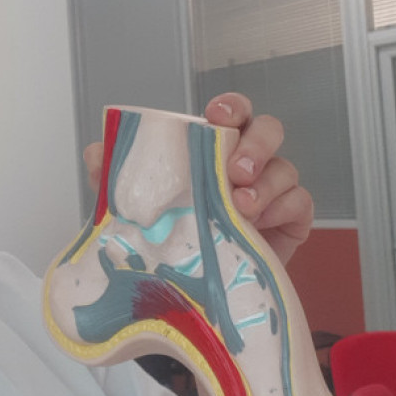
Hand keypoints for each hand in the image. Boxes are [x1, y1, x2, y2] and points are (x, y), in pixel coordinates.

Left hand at [82, 93, 312, 265]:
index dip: (230, 107)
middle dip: (257, 143)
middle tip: (236, 170)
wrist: (197, 288)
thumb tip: (95, 153)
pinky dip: (283, 208)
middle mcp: (248, 162)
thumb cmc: (175, 234)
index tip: (217, 117)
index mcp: (215, 149)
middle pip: (268, 129)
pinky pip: (300, 202)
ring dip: (265, 184)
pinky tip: (260, 225)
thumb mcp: (138, 206)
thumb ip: (114, 177)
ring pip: (284, 168)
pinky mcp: (292, 219)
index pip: (231, 113)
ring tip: (241, 207)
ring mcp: (273, 189)